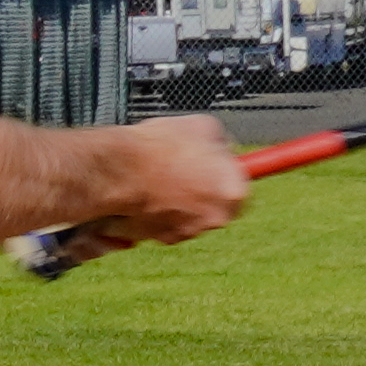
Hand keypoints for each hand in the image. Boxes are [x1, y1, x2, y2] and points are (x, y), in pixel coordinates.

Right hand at [84, 114, 247, 246]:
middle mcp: (216, 219)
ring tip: (164, 175)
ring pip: (193, 215)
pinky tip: (152, 190)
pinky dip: (163, 210)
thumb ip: (223, 143)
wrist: (121, 170)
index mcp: (233, 192)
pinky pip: (170, 223)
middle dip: (206, 189)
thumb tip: (223, 149)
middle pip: (218, 204)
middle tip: (189, 168)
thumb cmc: (160, 147)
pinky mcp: (164, 238)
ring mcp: (190, 231)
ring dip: (183, 199)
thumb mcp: (205, 126)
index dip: (229, 175)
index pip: (243, 187)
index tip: (227, 170)